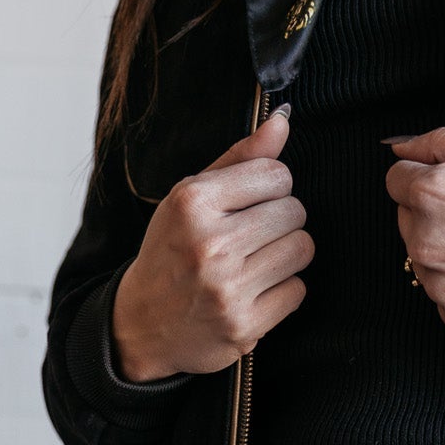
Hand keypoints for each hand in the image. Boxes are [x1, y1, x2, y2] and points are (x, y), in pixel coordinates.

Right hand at [112, 105, 312, 379]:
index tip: (249, 204)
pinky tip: (254, 291)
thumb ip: (240, 158)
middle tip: (250, 237)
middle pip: (295, 211)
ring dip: (286, 255)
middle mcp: (208, 243)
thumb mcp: (192, 196)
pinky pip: (298, 290)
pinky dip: (283, 291)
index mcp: (192, 202)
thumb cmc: (172, 250)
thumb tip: (283, 119)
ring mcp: (226, 287)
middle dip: (280, 221)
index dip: (270, 188)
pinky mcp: (243, 325)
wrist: (142, 324)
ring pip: (302, 248)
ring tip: (255, 262)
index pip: (276, 174)